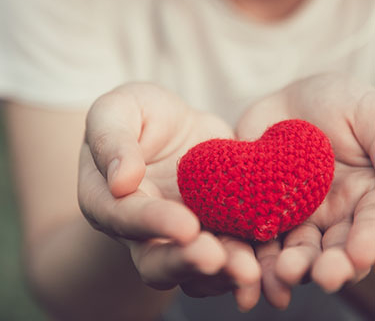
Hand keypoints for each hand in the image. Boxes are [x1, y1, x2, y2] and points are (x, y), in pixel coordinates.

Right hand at [78, 83, 260, 310]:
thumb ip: (111, 140)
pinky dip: (245, 260)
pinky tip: (266, 261)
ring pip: (194, 268)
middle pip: (156, 260)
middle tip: (217, 260)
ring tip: (250, 271)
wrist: (171, 126)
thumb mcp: (118, 110)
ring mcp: (177, 234)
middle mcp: (140, 228)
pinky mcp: (211, 228)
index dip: (153, 223)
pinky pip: (225, 252)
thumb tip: (120, 181)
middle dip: (187, 263)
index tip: (186, 226)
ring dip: (221, 273)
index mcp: (108, 200)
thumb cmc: (138, 114)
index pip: (125, 217)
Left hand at [236, 73, 374, 307]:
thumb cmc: (334, 101)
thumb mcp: (368, 114)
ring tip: (282, 278)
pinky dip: (253, 253)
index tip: (358, 257)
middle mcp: (333, 215)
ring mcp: (295, 216)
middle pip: (333, 247)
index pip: (371, 225)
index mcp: (366, 196)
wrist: (284, 103)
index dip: (366, 243)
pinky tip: (250, 268)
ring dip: (290, 267)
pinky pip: (256, 235)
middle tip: (322, 278)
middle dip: (328, 265)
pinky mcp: (261, 212)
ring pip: (294, 248)